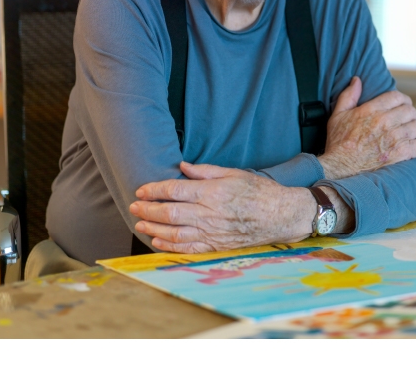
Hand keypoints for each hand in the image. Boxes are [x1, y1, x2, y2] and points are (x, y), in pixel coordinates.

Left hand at [129, 162, 315, 252]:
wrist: (281, 215)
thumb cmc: (260, 191)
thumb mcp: (235, 173)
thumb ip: (206, 171)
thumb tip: (182, 167)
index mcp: (214, 192)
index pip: (175, 190)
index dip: (154, 190)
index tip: (142, 189)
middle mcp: (210, 214)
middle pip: (169, 213)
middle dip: (147, 210)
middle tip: (134, 207)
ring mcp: (213, 232)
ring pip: (174, 233)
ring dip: (153, 229)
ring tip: (140, 224)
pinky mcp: (217, 245)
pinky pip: (187, 248)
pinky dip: (169, 246)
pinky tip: (158, 241)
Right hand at [318, 77, 415, 179]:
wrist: (340, 167)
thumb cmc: (338, 142)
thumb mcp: (338, 115)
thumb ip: (348, 95)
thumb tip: (357, 80)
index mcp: (371, 110)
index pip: (397, 97)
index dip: (402, 99)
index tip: (402, 104)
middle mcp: (384, 122)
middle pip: (410, 111)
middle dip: (411, 113)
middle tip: (408, 119)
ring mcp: (393, 139)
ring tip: (412, 132)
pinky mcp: (399, 155)